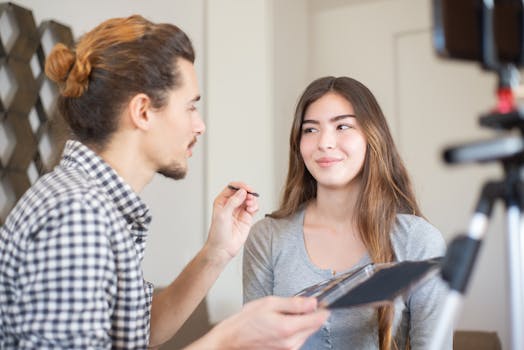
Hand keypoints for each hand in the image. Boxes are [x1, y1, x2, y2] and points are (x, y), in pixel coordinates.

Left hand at [205, 182, 258, 262]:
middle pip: (242, 192)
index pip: (232, 188)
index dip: (240, 186)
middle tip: (251, 196)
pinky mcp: (246, 218)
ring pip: (249, 199)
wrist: (223, 248)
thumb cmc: (218, 233)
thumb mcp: (223, 215)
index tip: (246, 188)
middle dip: (248, 192)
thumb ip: (233, 202)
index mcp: (222, 201)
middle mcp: (231, 204)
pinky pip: (253, 207)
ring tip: (251, 205)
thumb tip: (242, 192)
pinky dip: (255, 206)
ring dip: (252, 199)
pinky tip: (252, 209)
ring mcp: (239, 211)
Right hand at [208, 296, 329, 349]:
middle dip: (310, 314)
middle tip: (296, 306)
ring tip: (284, 316)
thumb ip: (294, 303)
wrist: (233, 339)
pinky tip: (281, 324)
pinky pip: (299, 339)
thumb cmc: (247, 321)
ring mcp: (289, 349)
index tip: (319, 302)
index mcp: (288, 328)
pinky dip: (295, 330)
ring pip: (307, 332)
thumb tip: (313, 302)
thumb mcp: (270, 303)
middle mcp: (292, 342)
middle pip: (315, 326)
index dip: (322, 308)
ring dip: (302, 323)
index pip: (319, 319)